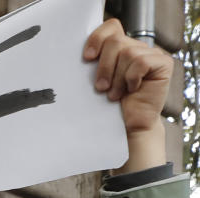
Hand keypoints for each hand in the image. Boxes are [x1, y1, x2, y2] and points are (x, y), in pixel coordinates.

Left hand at [84, 19, 172, 172]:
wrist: (126, 127)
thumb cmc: (107, 107)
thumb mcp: (95, 81)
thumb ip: (93, 63)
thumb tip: (76, 54)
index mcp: (119, 48)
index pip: (110, 27)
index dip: (97, 38)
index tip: (86, 58)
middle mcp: (136, 47)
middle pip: (116, 41)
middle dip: (104, 67)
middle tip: (100, 88)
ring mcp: (152, 54)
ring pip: (128, 52)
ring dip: (117, 78)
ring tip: (114, 94)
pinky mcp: (163, 64)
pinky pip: (142, 61)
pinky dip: (132, 78)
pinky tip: (132, 89)